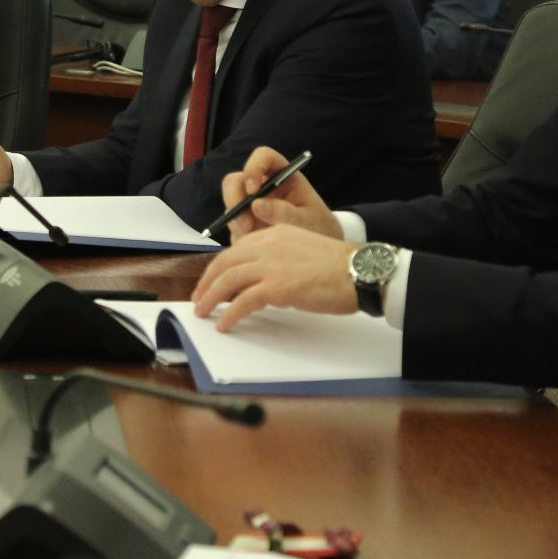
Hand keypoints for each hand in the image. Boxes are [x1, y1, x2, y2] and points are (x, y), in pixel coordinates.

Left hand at [191, 225, 360, 330]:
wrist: (358, 271)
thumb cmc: (337, 266)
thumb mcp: (300, 251)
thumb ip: (277, 259)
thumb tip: (257, 282)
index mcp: (273, 234)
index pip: (235, 250)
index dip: (218, 268)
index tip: (210, 282)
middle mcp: (268, 245)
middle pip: (225, 263)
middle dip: (207, 283)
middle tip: (199, 299)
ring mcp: (271, 265)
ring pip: (228, 280)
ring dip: (211, 298)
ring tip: (203, 313)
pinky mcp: (277, 286)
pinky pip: (243, 301)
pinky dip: (230, 314)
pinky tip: (224, 324)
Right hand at [219, 146, 341, 240]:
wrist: (318, 250)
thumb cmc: (319, 228)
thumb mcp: (309, 221)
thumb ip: (286, 213)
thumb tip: (257, 205)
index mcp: (283, 175)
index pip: (263, 157)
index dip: (253, 167)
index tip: (253, 190)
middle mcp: (263, 186)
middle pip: (235, 181)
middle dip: (235, 201)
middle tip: (247, 226)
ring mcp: (250, 204)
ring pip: (231, 207)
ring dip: (238, 226)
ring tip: (261, 243)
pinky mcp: (244, 223)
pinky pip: (233, 228)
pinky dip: (241, 240)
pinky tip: (259, 249)